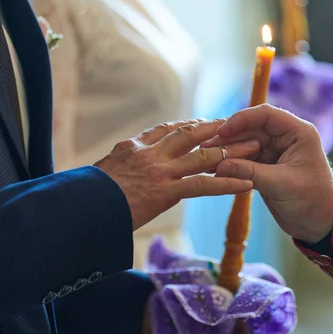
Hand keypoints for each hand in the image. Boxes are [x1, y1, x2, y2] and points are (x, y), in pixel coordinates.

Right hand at [95, 119, 258, 230]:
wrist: (77, 210)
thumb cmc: (84, 197)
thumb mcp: (102, 173)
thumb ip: (120, 166)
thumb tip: (124, 171)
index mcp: (133, 146)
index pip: (166, 129)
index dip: (188, 125)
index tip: (204, 124)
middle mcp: (149, 152)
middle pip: (190, 134)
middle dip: (217, 129)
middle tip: (238, 125)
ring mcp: (159, 170)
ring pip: (203, 155)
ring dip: (232, 151)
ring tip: (255, 148)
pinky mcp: (165, 191)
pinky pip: (203, 185)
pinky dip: (227, 183)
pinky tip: (246, 184)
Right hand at [202, 105, 332, 243]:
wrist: (321, 224)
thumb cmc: (312, 201)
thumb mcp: (281, 185)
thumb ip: (250, 173)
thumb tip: (220, 165)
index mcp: (298, 132)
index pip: (266, 115)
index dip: (242, 119)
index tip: (221, 130)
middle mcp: (287, 137)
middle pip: (252, 128)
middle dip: (230, 136)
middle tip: (206, 145)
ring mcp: (276, 151)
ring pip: (246, 143)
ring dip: (228, 150)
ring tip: (206, 157)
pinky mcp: (268, 166)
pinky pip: (246, 159)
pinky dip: (232, 163)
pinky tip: (215, 168)